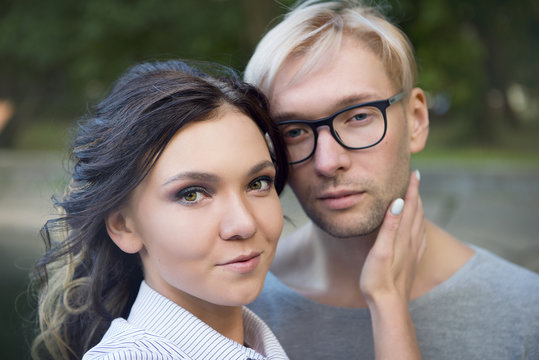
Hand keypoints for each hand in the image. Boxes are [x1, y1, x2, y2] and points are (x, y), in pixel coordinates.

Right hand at [359, 170, 424, 359]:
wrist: (389, 305)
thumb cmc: (378, 279)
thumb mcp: (379, 251)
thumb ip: (389, 226)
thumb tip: (397, 202)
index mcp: (403, 236)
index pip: (409, 205)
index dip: (412, 188)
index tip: (414, 172)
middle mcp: (411, 241)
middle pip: (417, 211)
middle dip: (416, 193)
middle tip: (415, 178)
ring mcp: (413, 251)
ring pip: (419, 223)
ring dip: (418, 207)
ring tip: (416, 196)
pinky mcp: (412, 260)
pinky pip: (420, 236)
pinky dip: (419, 224)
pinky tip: (418, 226)